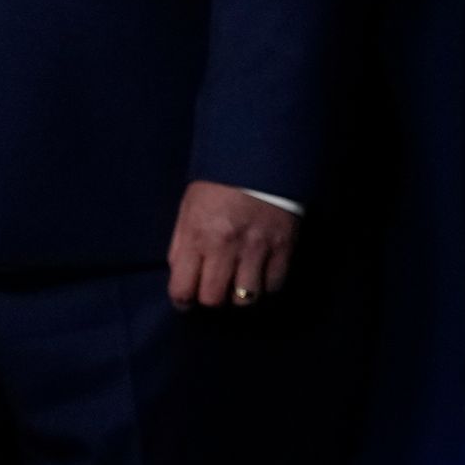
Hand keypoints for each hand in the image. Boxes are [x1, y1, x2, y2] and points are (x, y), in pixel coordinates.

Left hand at [168, 181, 298, 310]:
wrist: (259, 162)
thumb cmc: (216, 186)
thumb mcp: (187, 210)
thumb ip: (181, 244)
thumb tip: (180, 276)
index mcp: (196, 235)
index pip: (183, 288)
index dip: (182, 301)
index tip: (185, 302)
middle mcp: (225, 246)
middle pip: (214, 299)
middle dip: (210, 301)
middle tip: (212, 291)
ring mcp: (257, 249)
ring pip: (246, 299)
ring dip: (239, 297)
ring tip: (236, 285)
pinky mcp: (284, 248)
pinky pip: (274, 286)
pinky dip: (266, 288)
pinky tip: (259, 278)